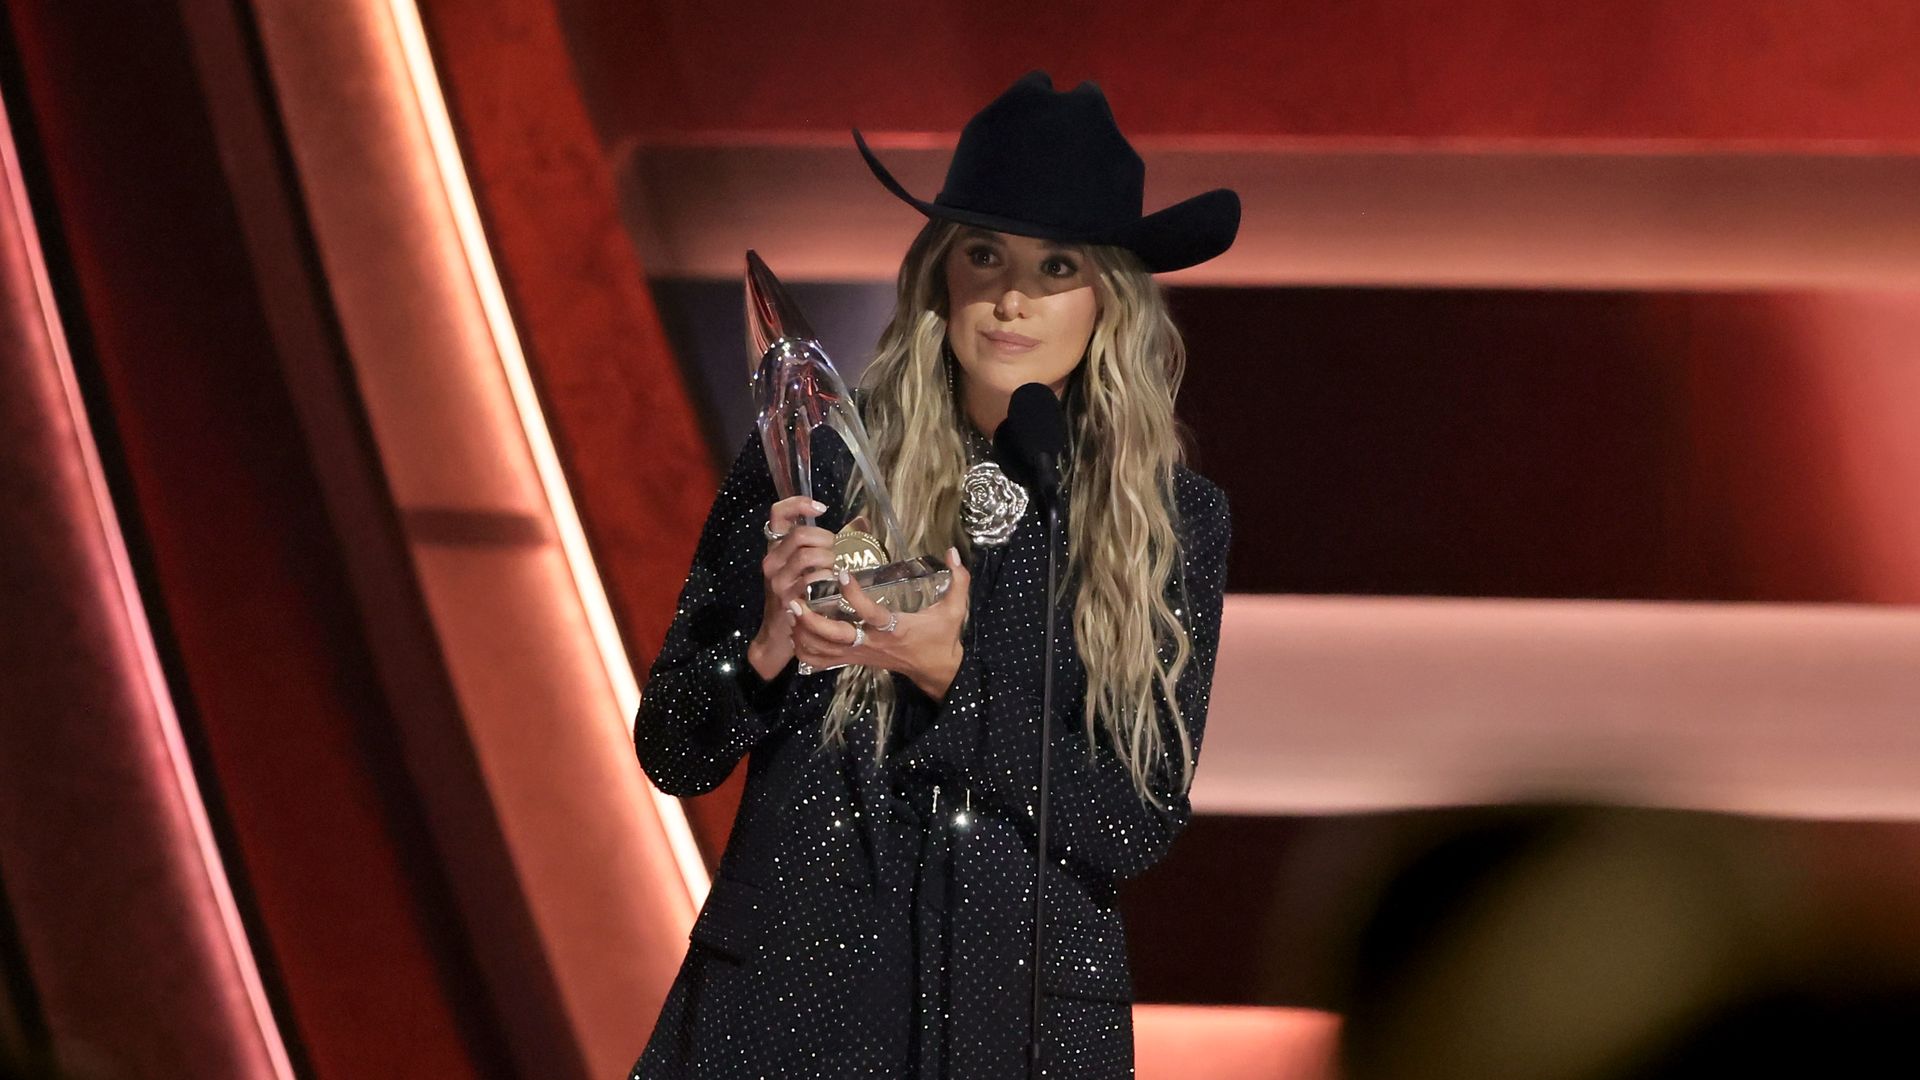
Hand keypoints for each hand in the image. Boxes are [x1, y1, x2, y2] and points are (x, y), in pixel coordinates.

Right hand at [749, 495, 834, 679]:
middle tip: (835, 551)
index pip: (778, 513)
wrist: (779, 633)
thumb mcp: (804, 568)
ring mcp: (777, 580)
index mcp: (776, 548)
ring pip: (807, 556)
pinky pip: (811, 580)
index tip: (821, 509)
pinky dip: (827, 579)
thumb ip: (824, 545)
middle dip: (825, 539)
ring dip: (828, 560)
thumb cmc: (799, 597)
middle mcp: (772, 561)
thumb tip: (861, 522)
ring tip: (834, 569)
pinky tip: (833, 583)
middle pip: (800, 535)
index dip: (799, 504)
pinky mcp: (786, 598)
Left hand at [789, 547, 970, 699]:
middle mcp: (873, 643)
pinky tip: (798, 632)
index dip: (854, 595)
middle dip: (812, 621)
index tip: (842, 574)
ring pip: (824, 651)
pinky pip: (824, 661)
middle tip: (795, 601)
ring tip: (792, 611)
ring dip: (804, 634)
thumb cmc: (942, 637)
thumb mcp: (955, 609)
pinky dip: (807, 649)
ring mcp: (861, 654)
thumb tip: (953, 552)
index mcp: (895, 628)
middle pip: (836, 638)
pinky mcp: (856, 661)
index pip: (870, 613)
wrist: (936, 670)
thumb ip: (958, 580)